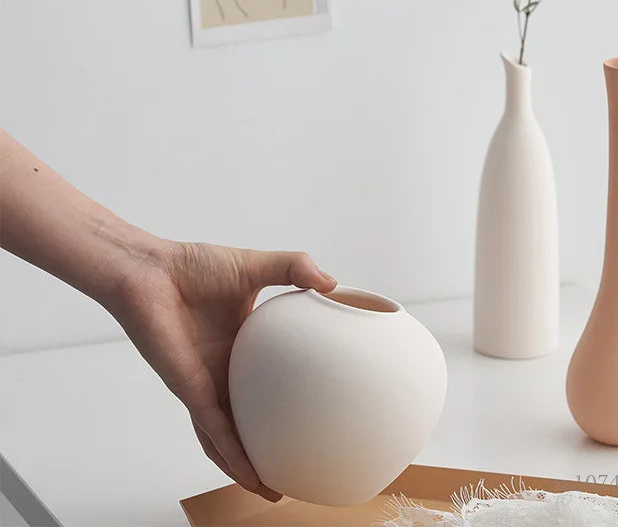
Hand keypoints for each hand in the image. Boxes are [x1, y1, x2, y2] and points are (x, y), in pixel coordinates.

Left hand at [109, 242, 336, 500]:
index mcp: (240, 345)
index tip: (311, 408)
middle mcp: (222, 372)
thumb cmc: (191, 267)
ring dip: (249, 466)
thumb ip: (294, 268)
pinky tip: (252, 476)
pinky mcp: (191, 391)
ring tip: (275, 487)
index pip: (266, 379)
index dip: (286, 397)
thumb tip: (332, 283)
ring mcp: (206, 385)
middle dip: (267, 445)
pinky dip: (234, 456)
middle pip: (247, 418)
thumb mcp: (256, 266)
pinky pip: (216, 431)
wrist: (148, 272)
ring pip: (229, 439)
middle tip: (296, 463)